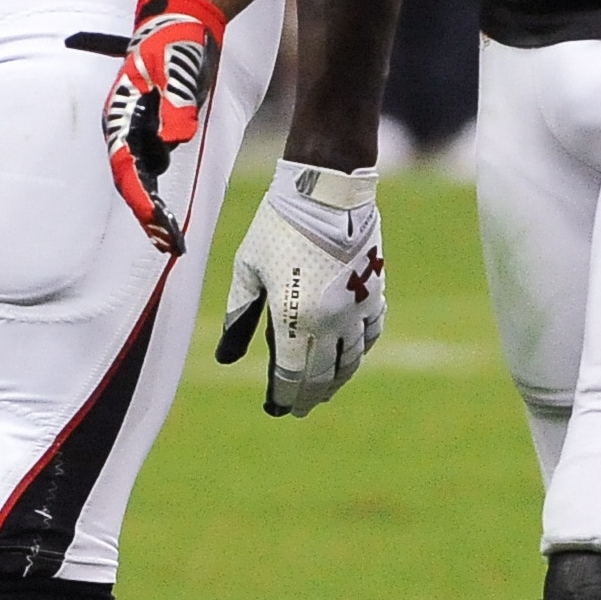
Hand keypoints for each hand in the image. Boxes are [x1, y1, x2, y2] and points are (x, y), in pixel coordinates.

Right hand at [102, 0, 227, 254]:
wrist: (183, 22)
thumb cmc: (176, 45)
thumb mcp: (179, 73)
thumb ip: (177, 107)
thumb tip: (173, 141)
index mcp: (122, 116)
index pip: (127, 168)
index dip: (142, 200)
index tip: (157, 224)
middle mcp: (125, 127)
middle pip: (132, 179)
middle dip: (147, 215)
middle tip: (168, 246)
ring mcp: (138, 128)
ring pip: (141, 176)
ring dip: (152, 207)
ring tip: (170, 239)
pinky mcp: (153, 126)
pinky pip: (151, 165)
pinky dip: (157, 190)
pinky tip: (168, 213)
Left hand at [216, 160, 384, 416]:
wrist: (327, 190)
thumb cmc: (278, 226)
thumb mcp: (248, 269)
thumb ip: (239, 316)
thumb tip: (226, 357)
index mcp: (294, 320)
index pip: (291, 377)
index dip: (283, 397)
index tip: (276, 408)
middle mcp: (330, 324)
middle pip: (323, 376)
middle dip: (310, 396)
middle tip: (300, 408)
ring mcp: (357, 309)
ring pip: (351, 360)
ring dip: (337, 380)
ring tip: (324, 389)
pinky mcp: (374, 292)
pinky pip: (370, 334)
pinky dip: (359, 350)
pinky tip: (351, 354)